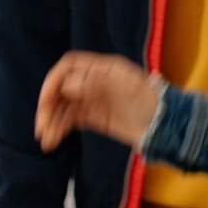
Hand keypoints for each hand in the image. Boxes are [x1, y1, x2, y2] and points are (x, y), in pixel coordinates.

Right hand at [35, 51, 162, 150]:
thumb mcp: (127, 89)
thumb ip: (97, 83)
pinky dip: (59, 129)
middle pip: (62, 88)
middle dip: (48, 105)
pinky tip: (52, 141)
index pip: (69, 66)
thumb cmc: (150, 102)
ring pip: (63, 106)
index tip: (46, 101)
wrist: (165, 127)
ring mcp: (94, 99)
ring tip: (45, 139)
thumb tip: (67, 84)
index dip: (54, 81)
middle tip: (41, 126)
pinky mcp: (95, 117)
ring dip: (51, 120)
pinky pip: (70, 120)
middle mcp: (94, 81)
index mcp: (102, 68)